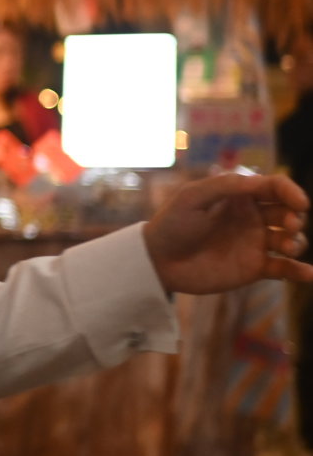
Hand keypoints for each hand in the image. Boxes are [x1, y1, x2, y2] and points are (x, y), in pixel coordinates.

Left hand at [143, 172, 312, 293]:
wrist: (157, 260)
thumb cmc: (171, 223)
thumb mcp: (192, 197)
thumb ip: (224, 186)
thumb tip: (258, 181)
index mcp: (239, 196)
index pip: (275, 187)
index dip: (291, 191)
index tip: (300, 203)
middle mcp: (252, 217)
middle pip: (287, 212)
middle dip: (295, 216)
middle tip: (290, 225)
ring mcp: (255, 242)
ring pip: (290, 239)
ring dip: (297, 241)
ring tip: (288, 246)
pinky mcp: (254, 268)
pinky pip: (285, 269)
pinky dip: (300, 271)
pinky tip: (309, 274)